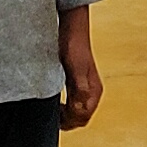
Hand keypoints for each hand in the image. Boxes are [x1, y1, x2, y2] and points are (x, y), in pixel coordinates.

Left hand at [58, 7, 102, 131]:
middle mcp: (92, 91)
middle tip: (51, 116)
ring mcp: (85, 87)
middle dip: (67, 120)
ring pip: (77, 111)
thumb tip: (81, 108)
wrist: (71, 26)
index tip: (55, 117)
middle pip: (81, 117)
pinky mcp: (78, 82)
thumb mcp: (75, 66)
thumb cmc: (73, 44)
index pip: (83, 117)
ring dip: (66, 114)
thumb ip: (80, 88)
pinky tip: (54, 100)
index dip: (69, 121)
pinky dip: (64, 107)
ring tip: (52, 109)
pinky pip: (73, 102)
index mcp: (94, 90)